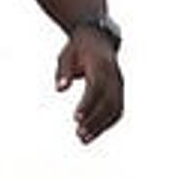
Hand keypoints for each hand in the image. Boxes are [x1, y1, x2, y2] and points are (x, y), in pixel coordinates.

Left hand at [55, 27, 123, 144]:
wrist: (98, 39)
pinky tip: (93, 133)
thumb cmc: (78, 49)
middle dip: (95, 120)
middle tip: (79, 134)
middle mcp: (113, 76)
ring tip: (84, 139)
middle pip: (108, 101)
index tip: (76, 118)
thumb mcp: (66, 55)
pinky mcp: (119, 90)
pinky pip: (117, 109)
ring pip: (115, 108)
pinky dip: (107, 123)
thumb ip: (63, 72)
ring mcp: (119, 84)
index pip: (96, 87)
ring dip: (101, 125)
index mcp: (100, 65)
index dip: (88, 104)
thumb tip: (60, 89)